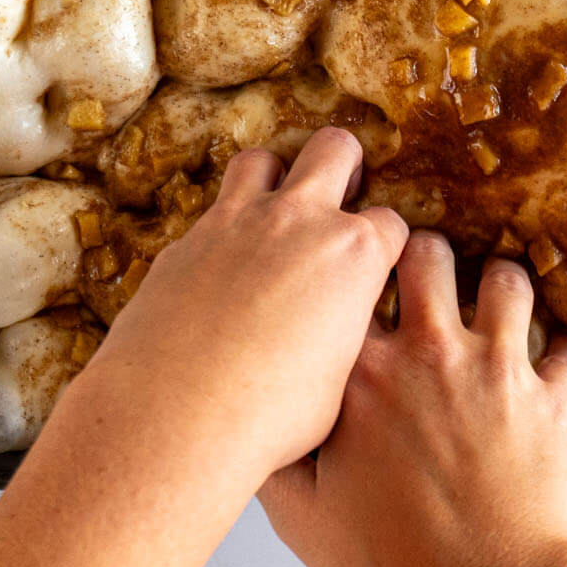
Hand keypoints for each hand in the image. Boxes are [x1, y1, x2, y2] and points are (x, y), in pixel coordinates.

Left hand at [82, 127, 408, 482]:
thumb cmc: (269, 416)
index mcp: (352, 254)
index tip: (379, 263)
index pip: (390, 223)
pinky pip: (212, 212)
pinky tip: (223, 266)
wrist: (176, 416)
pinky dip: (225, 228)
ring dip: (275, 179)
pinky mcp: (186, 240)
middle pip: (334, 149)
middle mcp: (298, 220)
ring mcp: (236, 221)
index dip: (388, 244)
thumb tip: (332, 332)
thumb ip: (343, 333)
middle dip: (345, 164)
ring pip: (262, 161)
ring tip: (276, 213)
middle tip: (340, 195)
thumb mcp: (337, 380)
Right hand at [258, 231, 566, 566]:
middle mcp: (430, 353)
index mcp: (362, 375)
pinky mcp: (551, 399)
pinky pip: (566, 352)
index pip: (349, 285)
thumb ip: (275, 461)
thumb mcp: (304, 521)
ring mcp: (497, 369)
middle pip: (426, 255)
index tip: (349, 279)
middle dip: (422, 256)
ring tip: (491, 305)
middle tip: (421, 277)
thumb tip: (254, 431)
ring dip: (498, 288)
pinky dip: (560, 357)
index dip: (348, 275)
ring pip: (506, 281)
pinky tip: (549, 371)